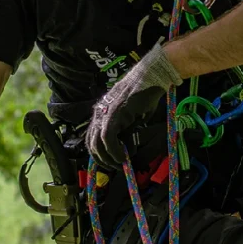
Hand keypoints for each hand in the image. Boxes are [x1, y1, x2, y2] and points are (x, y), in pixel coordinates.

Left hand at [86, 41, 181, 168]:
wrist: (151, 76)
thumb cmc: (144, 93)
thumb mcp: (133, 116)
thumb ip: (126, 130)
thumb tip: (126, 147)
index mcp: (101, 112)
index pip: (92, 137)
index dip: (98, 153)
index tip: (109, 161)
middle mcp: (99, 113)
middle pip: (91, 143)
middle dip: (101, 159)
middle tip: (114, 167)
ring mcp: (105, 113)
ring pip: (97, 143)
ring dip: (108, 158)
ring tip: (120, 164)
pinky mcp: (113, 114)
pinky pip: (108, 138)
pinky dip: (114, 151)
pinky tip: (123, 157)